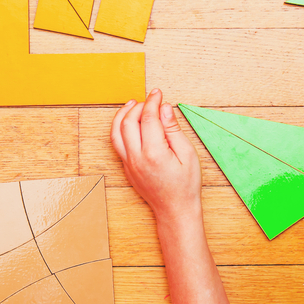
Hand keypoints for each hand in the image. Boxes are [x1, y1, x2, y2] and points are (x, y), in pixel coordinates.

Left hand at [110, 89, 201, 223]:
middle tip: (150, 98)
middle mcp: (136, 158)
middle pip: (128, 122)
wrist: (175, 210)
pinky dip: (120, 128)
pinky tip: (130, 122)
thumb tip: (164, 108)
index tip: (157, 92)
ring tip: (133, 104)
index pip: (148, 118)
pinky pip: (117, 144)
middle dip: (138, 106)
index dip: (152, 101)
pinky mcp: (126, 168)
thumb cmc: (185, 185)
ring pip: (116, 132)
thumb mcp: (187, 154)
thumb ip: (173, 129)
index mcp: (154, 153)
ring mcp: (128, 164)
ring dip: (123, 115)